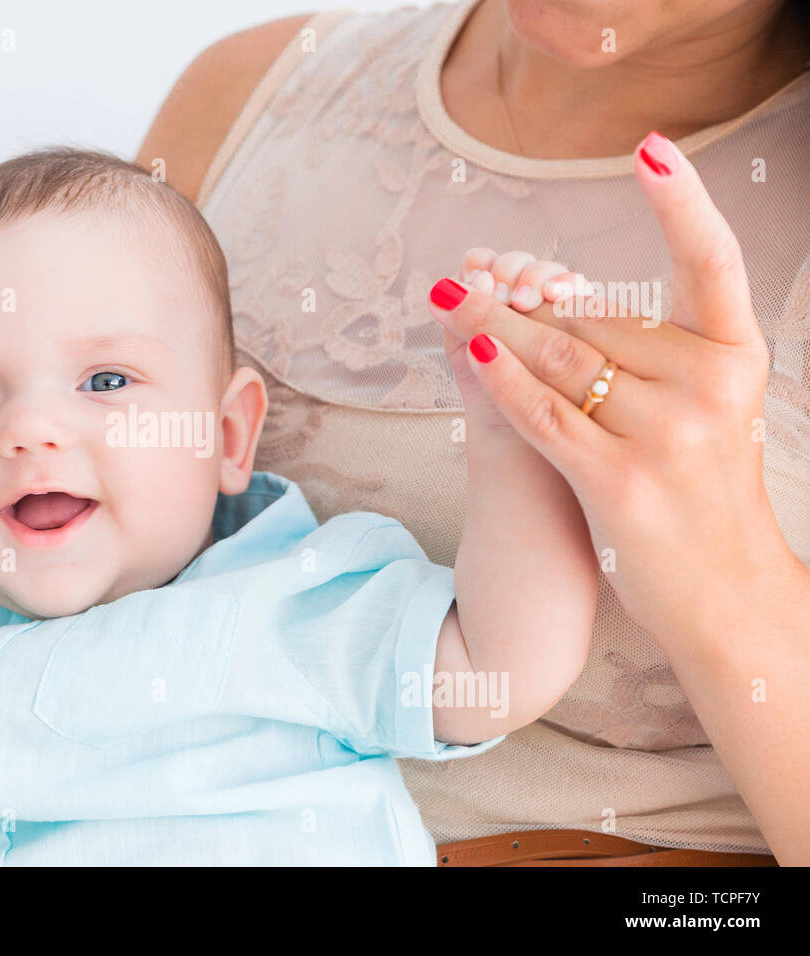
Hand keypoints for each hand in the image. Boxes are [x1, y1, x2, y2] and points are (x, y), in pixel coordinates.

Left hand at [427, 131, 789, 640]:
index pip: (712, 262)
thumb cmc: (705, 492)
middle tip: (472, 275)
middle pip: (595, 319)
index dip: (680, 203)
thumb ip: (648, 357)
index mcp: (738, 357)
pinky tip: (471, 351)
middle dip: (528, 304)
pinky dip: (501, 382)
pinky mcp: (618, 480)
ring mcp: (666, 435)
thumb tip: (546, 303)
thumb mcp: (705, 411)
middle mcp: (708, 387)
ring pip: (558, 359)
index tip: (649, 149)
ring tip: (449, 296)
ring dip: (494, 327)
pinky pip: (543, 415)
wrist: (726, 593)